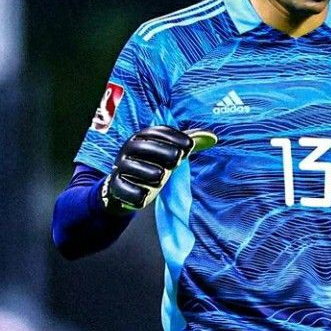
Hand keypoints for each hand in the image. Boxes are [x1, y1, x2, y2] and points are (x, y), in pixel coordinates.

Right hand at [101, 127, 216, 212]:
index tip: (190, 146)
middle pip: (142, 146)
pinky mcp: (116, 187)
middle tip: (178, 159)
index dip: (173, 137)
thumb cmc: (150, 166)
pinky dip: (133, 193)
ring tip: (161, 176)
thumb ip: (187, 145)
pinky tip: (144, 197)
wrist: (121, 188)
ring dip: (146, 171)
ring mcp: (121, 169)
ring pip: (131, 168)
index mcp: (141, 138)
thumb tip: (213, 137)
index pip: (156, 132)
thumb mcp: (167, 154)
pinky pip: (122, 189)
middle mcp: (128, 151)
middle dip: (160, 151)